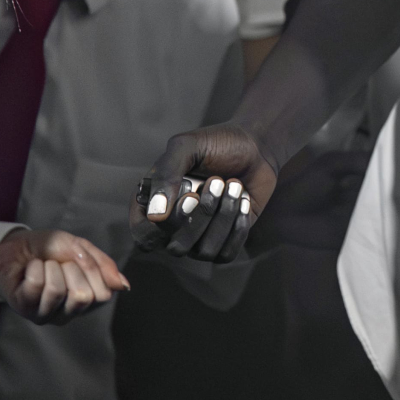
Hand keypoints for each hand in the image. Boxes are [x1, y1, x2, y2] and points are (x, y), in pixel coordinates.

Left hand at [0, 228, 129, 322]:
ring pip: (56, 291)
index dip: (92, 272)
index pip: (102, 295)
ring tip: (44, 266)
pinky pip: (35, 286)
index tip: (79, 260)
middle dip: (71, 269)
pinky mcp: (24, 308)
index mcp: (84, 300)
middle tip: (60, 264)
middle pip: (81, 297)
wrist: (17, 245)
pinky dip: (34, 268)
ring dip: (50, 268)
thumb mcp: (80, 248)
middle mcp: (66, 313)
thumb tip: (123, 286)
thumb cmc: (49, 249)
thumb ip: (102, 265)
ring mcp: (44, 314)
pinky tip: (30, 270)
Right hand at [132, 126, 275, 261]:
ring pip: (204, 251)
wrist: (255, 148)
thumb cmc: (217, 145)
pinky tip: (243, 201)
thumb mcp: (186, 146)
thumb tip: (155, 215)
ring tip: (233, 185)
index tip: (190, 194)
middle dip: (202, 214)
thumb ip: (166, 174)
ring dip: (224, 216)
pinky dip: (238, 227)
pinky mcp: (224, 243)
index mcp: (154, 202)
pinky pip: (226, 254)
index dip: (165, 223)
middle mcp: (172, 225)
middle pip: (176, 247)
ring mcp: (198, 237)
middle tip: (217, 181)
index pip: (144, 234)